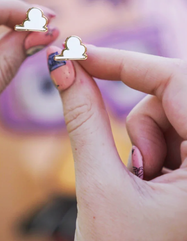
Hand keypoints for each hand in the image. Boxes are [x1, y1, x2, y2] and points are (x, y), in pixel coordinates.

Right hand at [47, 45, 186, 240]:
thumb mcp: (100, 187)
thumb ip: (83, 119)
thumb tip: (64, 71)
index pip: (177, 81)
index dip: (125, 62)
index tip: (80, 53)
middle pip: (174, 96)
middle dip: (140, 120)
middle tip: (128, 160)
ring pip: (172, 114)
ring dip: (146, 140)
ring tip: (141, 185)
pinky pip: (175, 132)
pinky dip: (153, 148)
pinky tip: (151, 185)